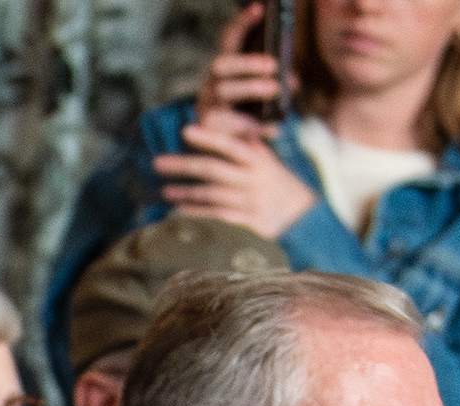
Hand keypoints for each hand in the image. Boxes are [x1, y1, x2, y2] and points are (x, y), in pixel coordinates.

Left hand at [153, 109, 318, 237]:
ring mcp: (247, 201)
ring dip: (185, 192)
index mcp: (259, 161)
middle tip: (157, 162)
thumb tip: (231, 130)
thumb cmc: (282, 187)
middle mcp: (251, 179)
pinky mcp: (245, 221)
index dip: (208, 138)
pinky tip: (179, 209)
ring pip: (210, 195)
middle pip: (213, 170)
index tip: (186, 130)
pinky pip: (216, 215)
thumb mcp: (270, 164)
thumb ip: (251, 149)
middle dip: (183, 165)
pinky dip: (197, 212)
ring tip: (164, 191)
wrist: (302, 218)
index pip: (231, 145)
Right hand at [190, 0, 289, 132]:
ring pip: (223, 92)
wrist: (222, 153)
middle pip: (221, 65)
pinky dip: (254, 126)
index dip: (242, 24)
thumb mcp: (257, 95)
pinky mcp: (209, 130)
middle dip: (247, 62)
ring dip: (250, 88)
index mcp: (223, 71)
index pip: (229, 40)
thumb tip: (292, 82)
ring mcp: (206, 106)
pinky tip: (273, 128)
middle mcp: (210, 85)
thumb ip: (273, 83)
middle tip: (272, 65)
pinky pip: (230, 125)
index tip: (259, 8)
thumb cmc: (244, 117)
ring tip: (274, 89)